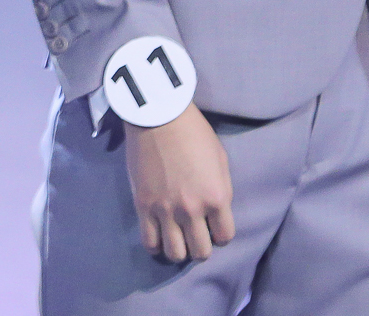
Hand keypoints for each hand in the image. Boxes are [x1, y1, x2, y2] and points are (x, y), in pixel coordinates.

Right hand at [124, 103, 234, 262]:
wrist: (158, 115)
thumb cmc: (194, 131)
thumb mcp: (220, 159)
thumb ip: (220, 189)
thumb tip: (215, 211)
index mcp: (217, 197)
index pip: (225, 236)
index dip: (220, 234)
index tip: (214, 226)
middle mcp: (193, 210)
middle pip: (201, 252)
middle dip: (201, 246)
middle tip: (196, 234)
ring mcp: (166, 210)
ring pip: (175, 254)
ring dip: (179, 249)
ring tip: (177, 237)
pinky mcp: (143, 206)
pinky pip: (149, 242)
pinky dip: (156, 246)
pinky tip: (159, 236)